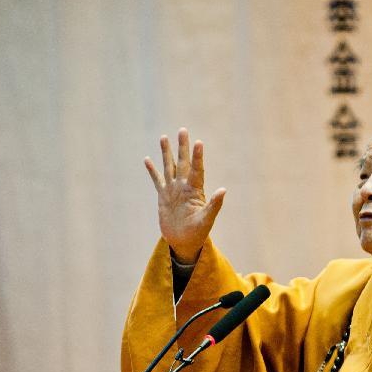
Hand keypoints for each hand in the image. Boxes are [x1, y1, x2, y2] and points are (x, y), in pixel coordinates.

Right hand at [144, 128, 225, 263]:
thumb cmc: (198, 232)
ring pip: (169, 167)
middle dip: (182, 147)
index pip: (196, 170)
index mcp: (195, 190)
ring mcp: (173, 190)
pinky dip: (152, 171)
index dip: (197, 157)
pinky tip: (148, 160)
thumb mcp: (207, 219)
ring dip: (166, 153)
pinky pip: (157, 180)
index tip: (198, 143)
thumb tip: (223, 190)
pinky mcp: (163, 196)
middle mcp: (184, 186)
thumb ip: (214, 204)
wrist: (184, 241)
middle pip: (182, 163)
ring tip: (164, 137)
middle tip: (183, 130)